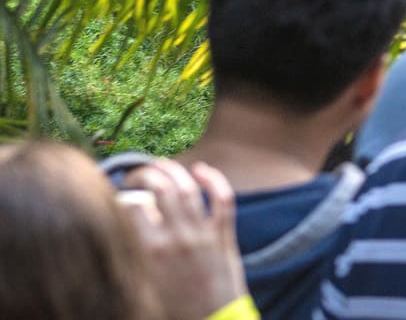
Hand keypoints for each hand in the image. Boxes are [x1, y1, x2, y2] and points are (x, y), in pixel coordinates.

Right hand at [119, 159, 247, 319]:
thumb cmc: (170, 311)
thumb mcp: (140, 284)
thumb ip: (132, 255)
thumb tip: (117, 229)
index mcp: (149, 252)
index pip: (131, 206)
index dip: (121, 193)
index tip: (117, 191)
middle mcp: (175, 238)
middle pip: (160, 188)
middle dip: (146, 173)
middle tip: (137, 173)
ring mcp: (202, 235)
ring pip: (188, 188)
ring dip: (175, 170)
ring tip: (162, 164)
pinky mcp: (224, 238)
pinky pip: (223, 200)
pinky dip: (214, 180)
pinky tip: (203, 169)